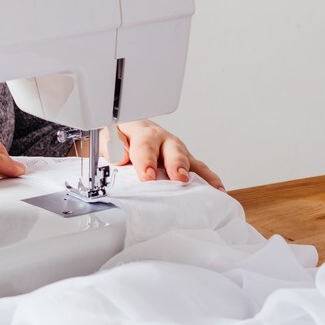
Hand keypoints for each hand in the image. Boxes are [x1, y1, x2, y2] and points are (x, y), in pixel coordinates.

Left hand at [100, 120, 223, 189]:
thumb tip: (119, 157)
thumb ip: (110, 147)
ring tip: (207, 188)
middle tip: (179, 178)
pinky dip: (210, 179)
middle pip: (172, 150)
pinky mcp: (184, 160)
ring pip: (189, 160)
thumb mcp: (105, 139)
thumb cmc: (117, 139)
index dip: (146, 161)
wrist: (126, 133)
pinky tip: (218, 191)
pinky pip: (199, 169)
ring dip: (197, 174)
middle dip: (176, 165)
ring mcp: (176, 149)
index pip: (144, 146)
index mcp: (141, 133)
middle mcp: (162, 139)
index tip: (147, 176)